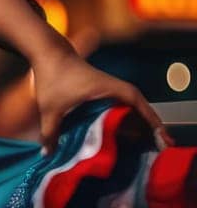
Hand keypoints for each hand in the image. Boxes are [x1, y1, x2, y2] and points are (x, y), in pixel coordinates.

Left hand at [32, 50, 170, 154]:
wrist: (50, 54)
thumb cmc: (53, 77)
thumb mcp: (50, 108)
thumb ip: (50, 131)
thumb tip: (48, 153)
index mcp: (109, 89)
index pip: (137, 103)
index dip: (150, 119)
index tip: (160, 134)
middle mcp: (114, 88)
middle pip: (138, 108)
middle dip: (148, 125)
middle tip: (157, 145)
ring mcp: (109, 88)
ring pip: (130, 107)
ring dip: (137, 121)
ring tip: (144, 142)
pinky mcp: (102, 90)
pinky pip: (119, 105)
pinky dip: (124, 116)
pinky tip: (122, 131)